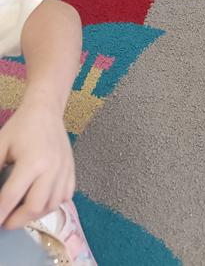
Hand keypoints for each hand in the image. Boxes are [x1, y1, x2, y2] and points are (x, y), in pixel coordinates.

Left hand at [0, 98, 74, 227]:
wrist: (46, 110)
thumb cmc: (21, 127)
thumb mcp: (1, 146)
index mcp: (32, 162)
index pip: (11, 198)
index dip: (0, 214)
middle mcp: (51, 169)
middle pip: (35, 207)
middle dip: (17, 220)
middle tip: (5, 220)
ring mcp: (64, 170)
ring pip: (52, 205)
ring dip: (35, 214)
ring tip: (22, 212)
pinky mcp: (71, 169)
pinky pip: (65, 197)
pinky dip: (52, 204)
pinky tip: (41, 201)